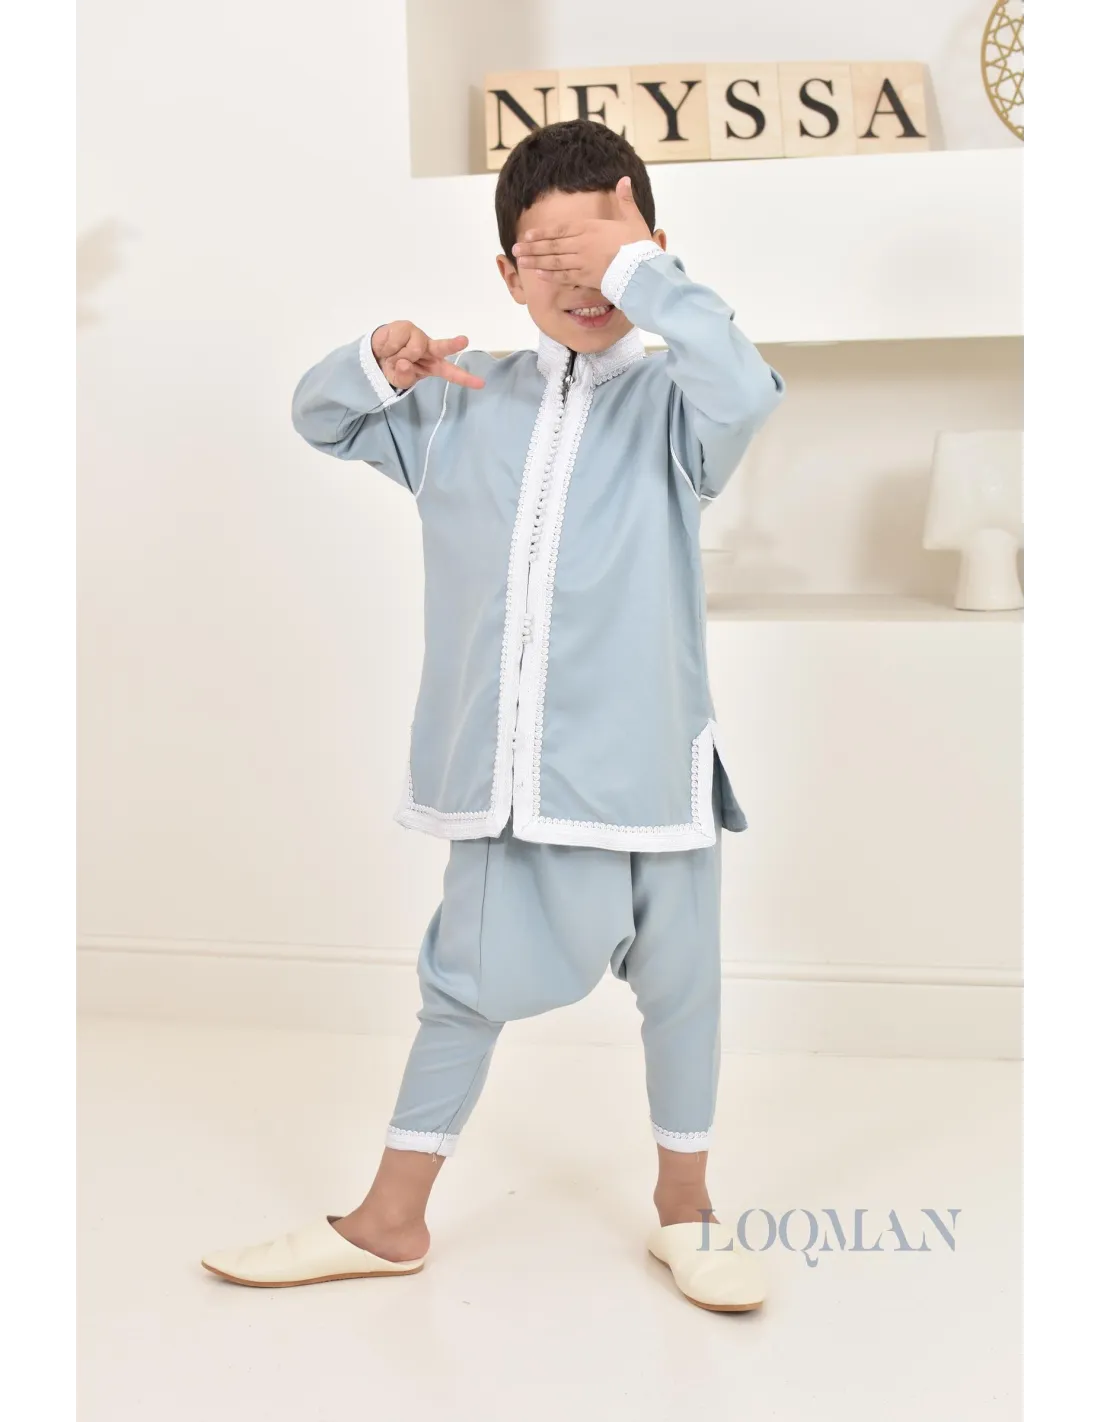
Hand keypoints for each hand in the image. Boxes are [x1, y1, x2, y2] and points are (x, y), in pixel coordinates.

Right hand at [371, 322, 484, 389]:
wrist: (376, 354)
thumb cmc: (394, 368)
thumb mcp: (400, 381)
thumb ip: (404, 377)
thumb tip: (404, 363)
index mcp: (434, 365)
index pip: (451, 373)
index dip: (465, 379)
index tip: (481, 383)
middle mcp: (430, 349)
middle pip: (443, 347)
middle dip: (453, 344)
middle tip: (464, 340)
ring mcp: (419, 336)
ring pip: (413, 349)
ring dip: (398, 356)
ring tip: (393, 356)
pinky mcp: (406, 327)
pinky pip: (398, 340)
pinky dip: (390, 348)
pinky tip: (388, 347)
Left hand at [510, 176, 653, 290]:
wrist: (642, 268)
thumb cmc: (639, 244)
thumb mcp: (632, 218)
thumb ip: (625, 200)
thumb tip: (624, 179)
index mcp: (590, 228)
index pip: (559, 230)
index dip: (542, 233)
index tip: (527, 235)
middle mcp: (581, 244)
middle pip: (552, 246)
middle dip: (532, 248)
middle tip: (515, 249)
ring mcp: (582, 262)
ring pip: (554, 261)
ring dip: (536, 261)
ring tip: (521, 261)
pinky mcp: (586, 278)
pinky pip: (564, 276)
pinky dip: (551, 276)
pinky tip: (539, 275)